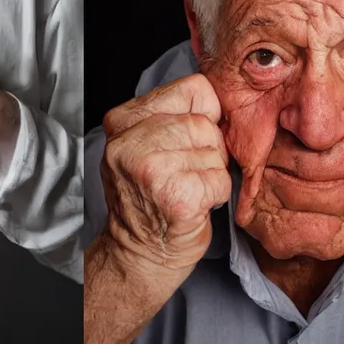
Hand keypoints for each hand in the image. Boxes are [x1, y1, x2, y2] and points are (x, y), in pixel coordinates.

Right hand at [100, 72, 230, 274]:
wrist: (138, 255)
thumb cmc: (148, 198)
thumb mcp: (142, 145)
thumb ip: (169, 117)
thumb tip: (218, 103)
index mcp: (123, 120)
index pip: (192, 89)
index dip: (203, 114)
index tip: (192, 138)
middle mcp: (132, 141)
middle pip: (204, 123)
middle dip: (208, 149)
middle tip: (189, 172)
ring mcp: (153, 169)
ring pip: (214, 151)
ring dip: (212, 173)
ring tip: (190, 187)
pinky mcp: (177, 197)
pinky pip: (221, 180)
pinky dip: (217, 194)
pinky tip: (196, 204)